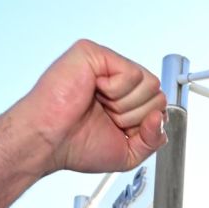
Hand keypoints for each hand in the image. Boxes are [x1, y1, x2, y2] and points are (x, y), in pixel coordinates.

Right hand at [19, 39, 167, 174]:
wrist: (48, 142)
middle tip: (107, 117)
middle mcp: (115, 79)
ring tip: (100, 106)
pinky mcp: (94, 54)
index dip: (145, 124)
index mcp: (121, 99)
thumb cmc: (76, 146)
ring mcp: (105, 64)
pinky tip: (95, 92)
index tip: (118, 129)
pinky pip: (133, 73)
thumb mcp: (127, 153)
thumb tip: (160, 117)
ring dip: (126, 106)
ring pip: (150, 83)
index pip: (157, 104)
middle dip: (136, 116)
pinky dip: (117, 92)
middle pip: (157, 93)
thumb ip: (152, 140)